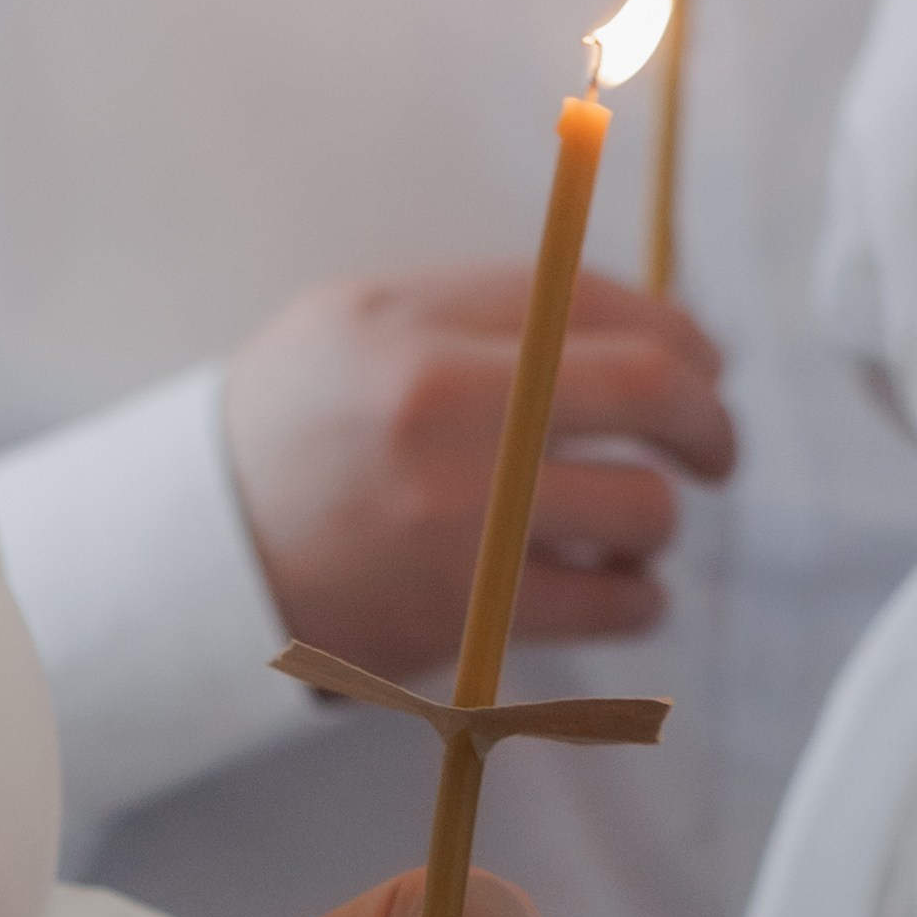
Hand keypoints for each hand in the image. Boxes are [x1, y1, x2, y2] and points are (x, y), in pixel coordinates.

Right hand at [223, 267, 734, 683]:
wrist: (200, 556)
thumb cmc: (292, 427)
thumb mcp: (361, 320)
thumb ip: (488, 307)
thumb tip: (636, 320)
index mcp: (419, 327)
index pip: (596, 301)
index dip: (679, 331)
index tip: (702, 364)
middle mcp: (445, 414)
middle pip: (647, 392)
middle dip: (709, 418)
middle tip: (715, 447)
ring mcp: (461, 521)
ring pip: (642, 508)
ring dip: (662, 519)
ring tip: (638, 527)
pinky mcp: (467, 615)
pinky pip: (609, 606)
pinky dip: (639, 599)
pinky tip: (624, 589)